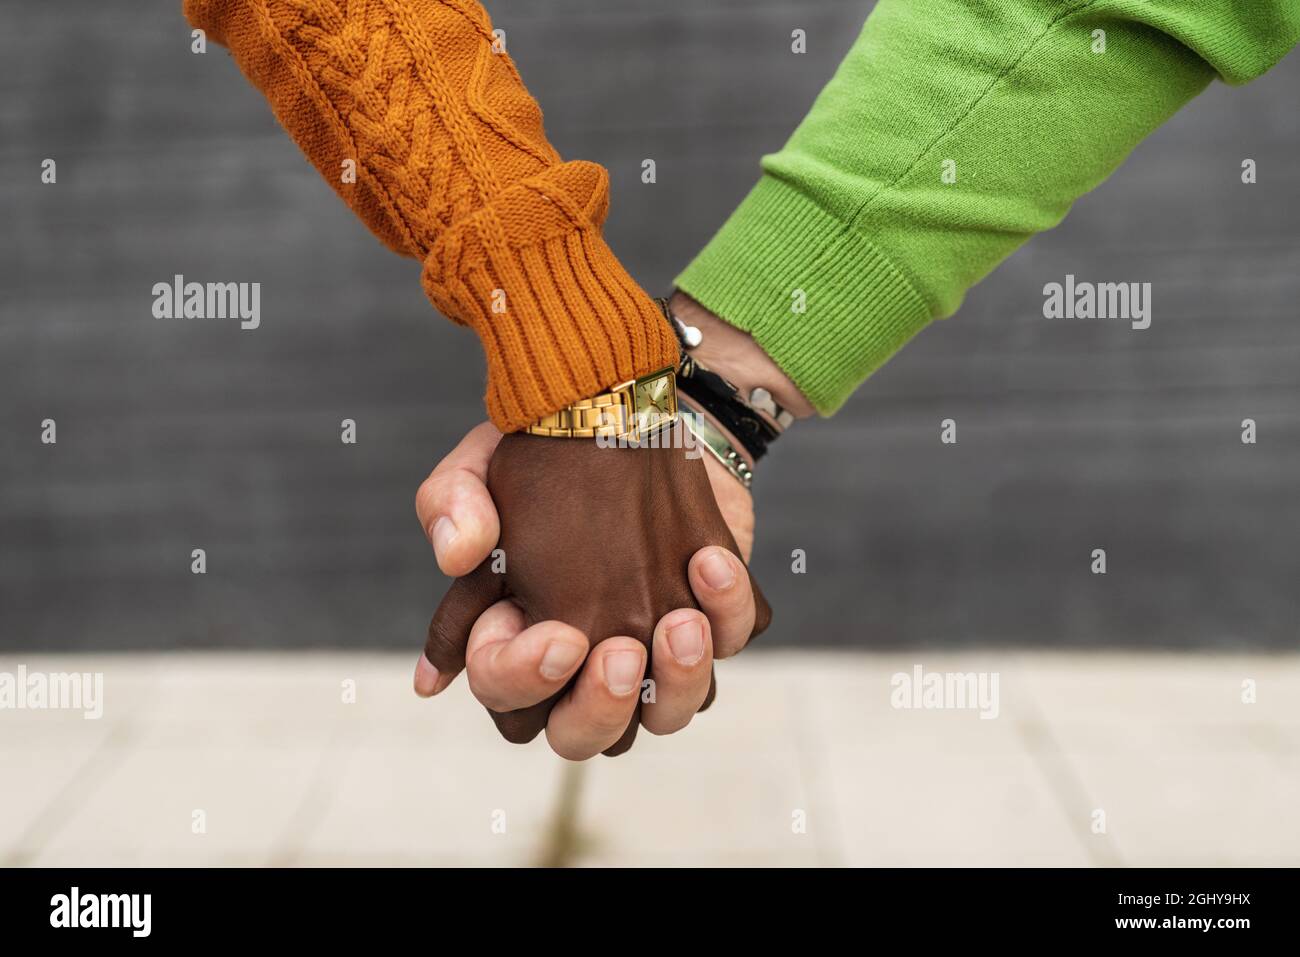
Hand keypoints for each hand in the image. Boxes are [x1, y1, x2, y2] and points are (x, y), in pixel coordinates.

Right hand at [413, 423, 769, 758]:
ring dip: (678, 681)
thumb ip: (452, 502)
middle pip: (585, 738)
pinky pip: (732, 642)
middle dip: (602, 709)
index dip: (527, 679)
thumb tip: (456, 556)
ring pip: (668, 715)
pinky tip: (709, 562)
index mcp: (516, 638)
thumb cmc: (543, 452)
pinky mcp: (710, 614)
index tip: (559, 634)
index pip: (509, 703)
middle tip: (619, 653)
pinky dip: (728, 613)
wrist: (624, 410)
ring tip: (680, 621)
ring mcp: (651, 645)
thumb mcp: (480, 461)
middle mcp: (584, 660)